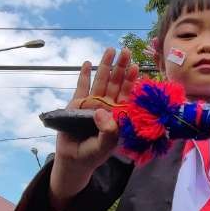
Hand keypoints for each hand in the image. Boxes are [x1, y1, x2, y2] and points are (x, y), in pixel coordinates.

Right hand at [50, 48, 138, 210]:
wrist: (73, 159)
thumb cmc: (92, 154)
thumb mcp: (104, 146)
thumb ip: (108, 132)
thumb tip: (100, 112)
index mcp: (117, 115)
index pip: (126, 95)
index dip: (131, 81)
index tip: (136, 67)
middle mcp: (106, 106)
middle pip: (115, 83)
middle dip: (120, 67)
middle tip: (126, 51)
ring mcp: (92, 103)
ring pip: (100, 81)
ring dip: (104, 66)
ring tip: (110, 50)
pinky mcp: (76, 104)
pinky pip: (81, 87)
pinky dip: (84, 75)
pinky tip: (87, 63)